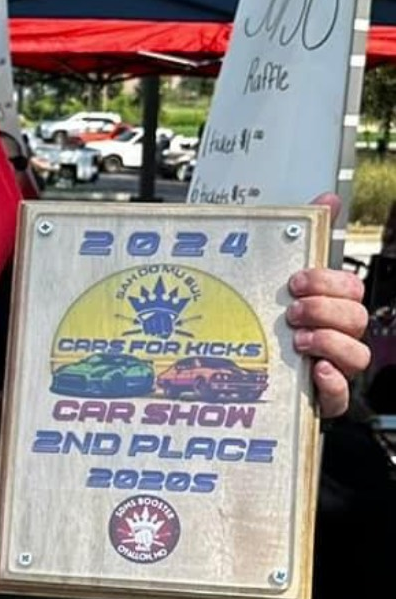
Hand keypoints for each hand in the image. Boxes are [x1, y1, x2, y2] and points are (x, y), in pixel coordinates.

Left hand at [286, 193, 370, 419]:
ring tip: (297, 340)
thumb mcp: (280, 276)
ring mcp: (334, 367)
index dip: (328, 281)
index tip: (295, 281)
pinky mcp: (322, 399)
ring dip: (329, 342)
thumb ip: (308, 237)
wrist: (239, 373)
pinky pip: (341, 396)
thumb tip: (329, 199)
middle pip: (357, 318)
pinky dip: (331, 382)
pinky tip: (314, 371)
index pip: (351, 288)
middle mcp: (338, 336)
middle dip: (325, 309)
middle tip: (292, 310)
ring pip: (358, 355)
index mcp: (331, 306)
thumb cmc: (271, 321)